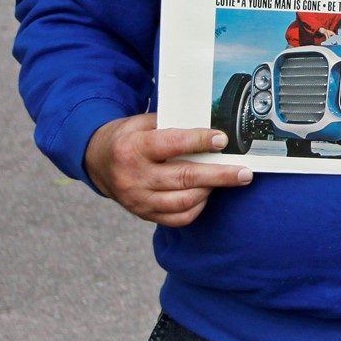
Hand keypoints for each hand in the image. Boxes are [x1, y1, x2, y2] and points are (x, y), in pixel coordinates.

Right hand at [84, 114, 252, 226]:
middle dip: (219, 175)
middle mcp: (133, 177)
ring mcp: (137, 199)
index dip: (200, 141)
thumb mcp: (141, 123)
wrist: (96, 161)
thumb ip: (171, 124)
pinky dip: (198, 207)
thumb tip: (210, 126)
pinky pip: (178, 218)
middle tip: (244, 173)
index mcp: (132, 148)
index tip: (222, 139)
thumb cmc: (126, 138)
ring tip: (227, 179)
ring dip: (210, 190)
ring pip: (184, 201)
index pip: (172, 144)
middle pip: (184, 178)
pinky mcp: (143, 214)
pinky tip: (206, 193)